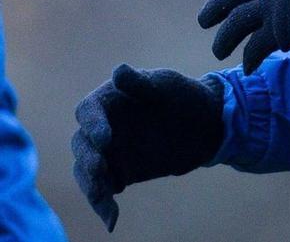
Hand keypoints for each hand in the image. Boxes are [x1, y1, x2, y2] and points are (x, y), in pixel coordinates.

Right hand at [72, 64, 224, 231]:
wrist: (205, 124)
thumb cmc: (184, 96)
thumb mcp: (166, 86)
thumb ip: (141, 84)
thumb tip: (118, 72)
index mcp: (110, 98)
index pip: (88, 110)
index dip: (93, 124)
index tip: (106, 138)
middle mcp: (102, 126)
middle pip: (81, 143)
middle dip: (88, 158)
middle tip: (99, 170)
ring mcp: (108, 151)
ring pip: (87, 170)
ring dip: (91, 186)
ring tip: (103, 197)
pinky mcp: (118, 173)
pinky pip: (103, 190)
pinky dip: (103, 205)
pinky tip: (112, 219)